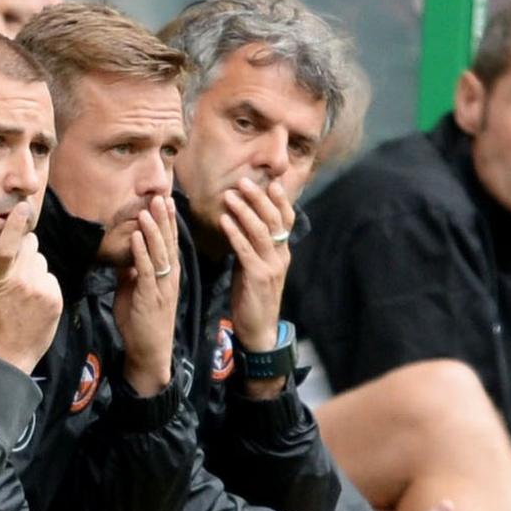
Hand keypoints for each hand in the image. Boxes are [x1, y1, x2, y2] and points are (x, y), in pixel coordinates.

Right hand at [0, 202, 62, 373]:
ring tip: (20, 289)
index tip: (22, 207)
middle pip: (29, 244)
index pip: (7, 244)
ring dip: (31, 267)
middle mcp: (21, 280)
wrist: (6, 359)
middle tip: (11, 268)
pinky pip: (49, 277)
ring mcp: (41, 289)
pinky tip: (31, 300)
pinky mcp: (55, 298)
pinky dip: (41, 283)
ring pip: (40, 260)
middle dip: (21, 249)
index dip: (15, 224)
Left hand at [115, 195, 181, 395]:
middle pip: (168, 242)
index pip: (170, 242)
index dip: (168, 221)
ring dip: (153, 230)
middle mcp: (170, 277)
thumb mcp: (137, 290)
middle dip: (164, 219)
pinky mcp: (150, 296)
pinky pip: (146, 270)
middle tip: (160, 196)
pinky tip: (137, 237)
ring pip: (159, 253)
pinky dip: (141, 252)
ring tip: (148, 210)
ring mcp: (162, 286)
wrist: (149, 350)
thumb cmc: (143, 321)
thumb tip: (126, 254)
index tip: (165, 200)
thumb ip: (134, 271)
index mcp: (169, 274)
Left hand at [221, 178, 294, 398]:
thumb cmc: (253, 297)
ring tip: (230, 195)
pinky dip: (235, 233)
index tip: (270, 181)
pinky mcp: (258, 277)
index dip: (280, 200)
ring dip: (245, 211)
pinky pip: (246, 250)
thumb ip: (254, 246)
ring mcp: (271, 266)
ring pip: (261, 231)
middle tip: (244, 181)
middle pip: (273, 220)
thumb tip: (243, 223)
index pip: (286, 220)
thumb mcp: (256, 267)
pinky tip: (224, 220)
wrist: (259, 329)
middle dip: (259, 198)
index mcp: (281, 252)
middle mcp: (281, 256)